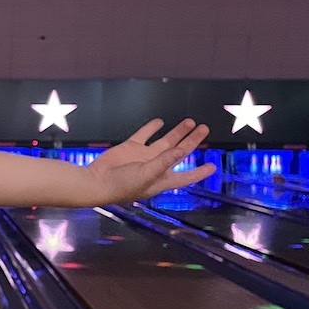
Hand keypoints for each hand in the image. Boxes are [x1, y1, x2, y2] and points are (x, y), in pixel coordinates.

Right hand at [86, 118, 214, 203]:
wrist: (96, 181)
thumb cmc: (121, 186)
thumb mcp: (147, 175)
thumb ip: (164, 161)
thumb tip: (181, 150)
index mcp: (162, 179)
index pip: (186, 176)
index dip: (199, 172)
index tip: (212, 166)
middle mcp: (156, 167)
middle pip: (180, 152)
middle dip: (192, 141)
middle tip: (204, 129)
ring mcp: (144, 156)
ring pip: (166, 141)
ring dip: (178, 132)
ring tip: (190, 122)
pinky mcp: (131, 147)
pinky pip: (144, 135)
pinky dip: (152, 128)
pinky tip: (161, 122)